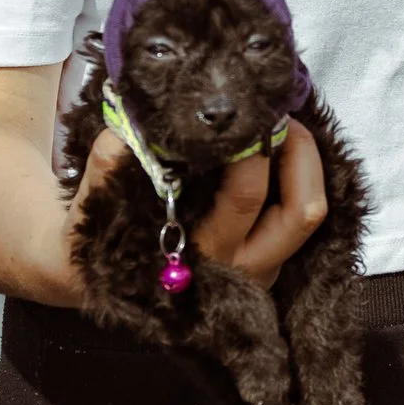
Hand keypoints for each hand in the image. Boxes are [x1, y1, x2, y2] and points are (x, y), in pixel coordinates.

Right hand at [74, 121, 328, 289]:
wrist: (100, 291)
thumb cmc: (101, 245)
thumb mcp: (93, 212)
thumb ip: (105, 170)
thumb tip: (125, 128)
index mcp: (203, 254)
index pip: (246, 196)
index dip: (252, 149)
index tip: (240, 113)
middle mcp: (241, 266)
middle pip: (300, 209)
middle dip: (297, 150)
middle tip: (273, 114)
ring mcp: (261, 270)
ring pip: (310, 214)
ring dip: (308, 164)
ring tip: (282, 127)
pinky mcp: (269, 266)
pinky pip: (300, 219)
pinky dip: (301, 179)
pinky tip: (279, 150)